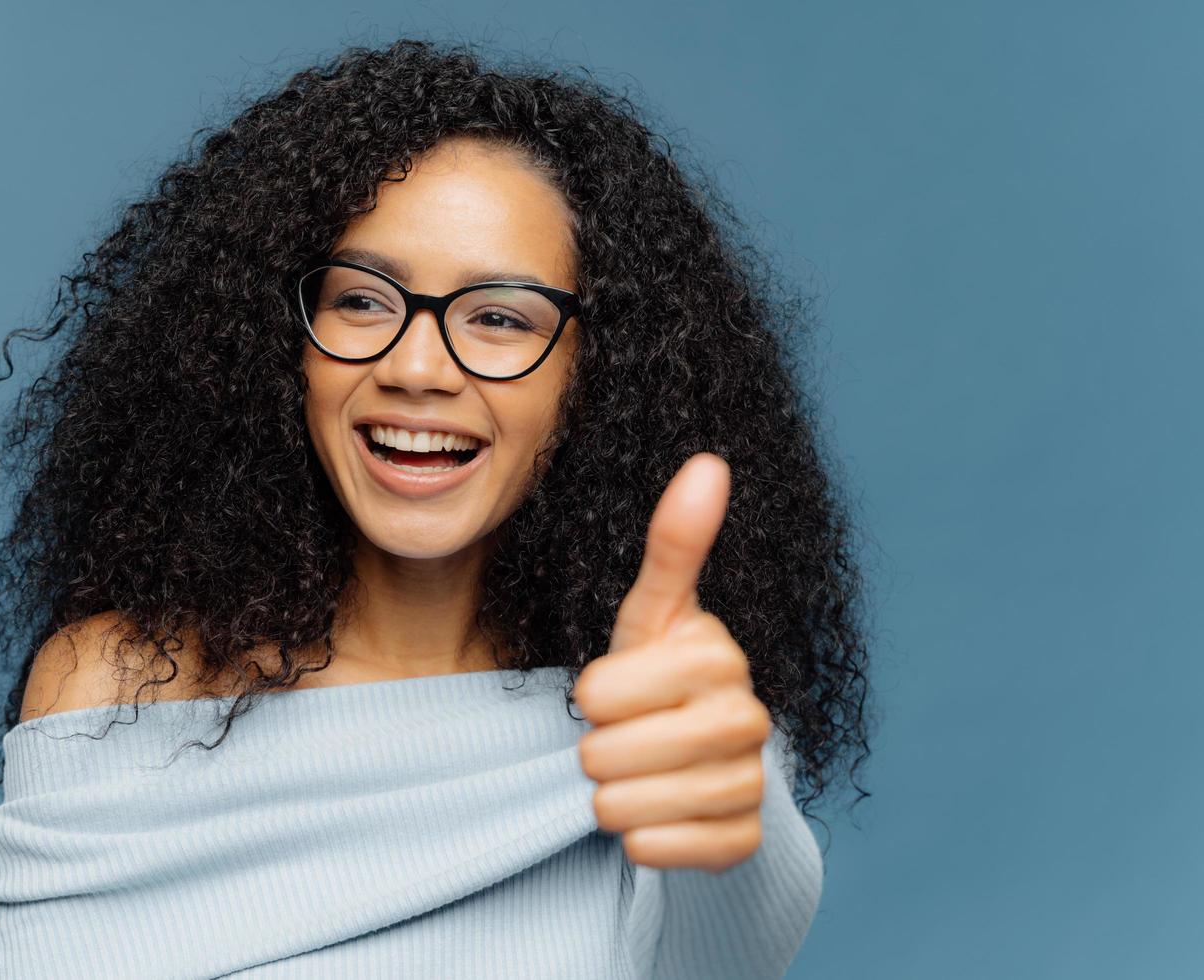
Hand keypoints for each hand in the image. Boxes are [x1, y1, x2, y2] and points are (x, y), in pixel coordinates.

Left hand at [573, 453, 771, 872]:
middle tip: (627, 737)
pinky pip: (650, 851)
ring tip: (639, 774)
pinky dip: (639, 840)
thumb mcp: (654, 612)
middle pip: (605, 754)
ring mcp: (750, 784)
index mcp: (718, 655)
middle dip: (598, 749)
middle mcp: (747, 719)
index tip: (622, 689)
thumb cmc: (661, 677)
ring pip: (620, 808)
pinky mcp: (742, 842)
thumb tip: (709, 461)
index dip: (593, 694)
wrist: (699, 760)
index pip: (597, 693)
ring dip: (612, 796)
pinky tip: (660, 815)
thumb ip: (675, 543)